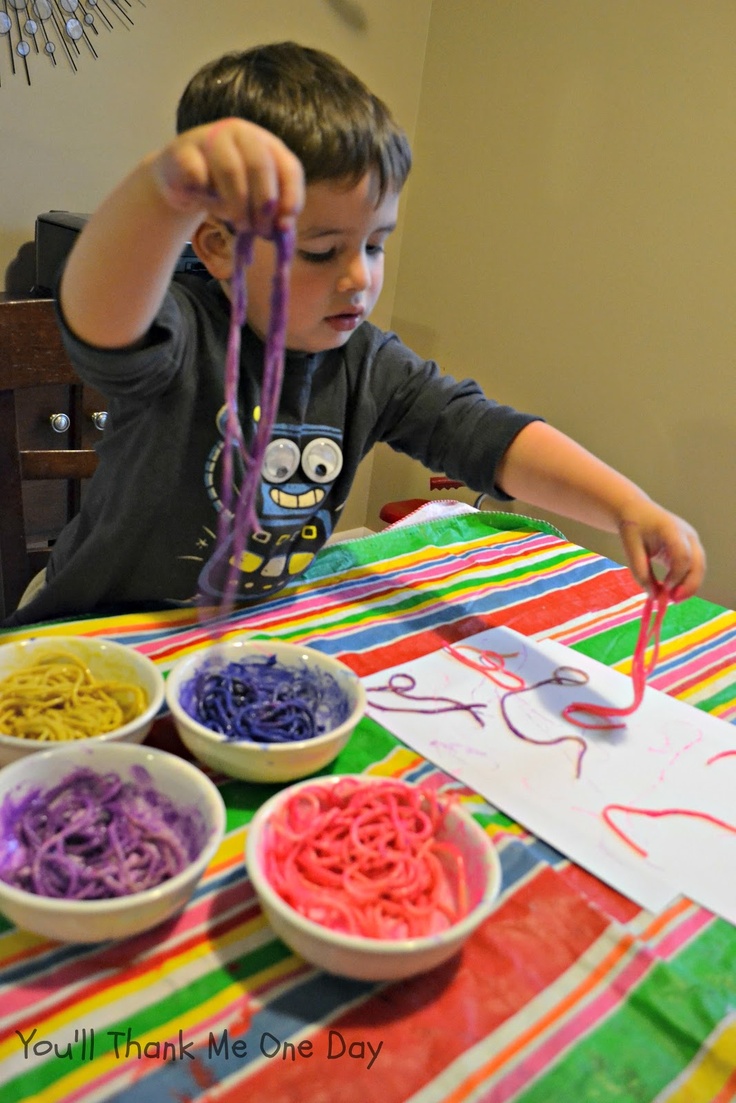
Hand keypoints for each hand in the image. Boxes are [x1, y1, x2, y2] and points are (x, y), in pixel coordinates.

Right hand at [150, 118, 304, 235]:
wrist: (180, 180)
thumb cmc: (224, 190)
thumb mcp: (253, 200)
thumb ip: (272, 212)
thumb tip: (284, 231)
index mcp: (265, 143)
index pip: (289, 166)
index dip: (291, 197)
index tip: (283, 226)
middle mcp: (240, 133)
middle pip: (259, 165)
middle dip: (263, 204)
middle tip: (259, 231)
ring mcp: (210, 137)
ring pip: (231, 170)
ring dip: (237, 206)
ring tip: (238, 225)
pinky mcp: (183, 151)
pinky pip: (199, 177)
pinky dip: (205, 197)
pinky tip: (203, 203)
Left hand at [616, 502, 704, 600]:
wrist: (637, 511)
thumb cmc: (633, 527)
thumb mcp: (630, 549)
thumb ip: (640, 572)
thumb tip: (653, 596)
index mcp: (671, 529)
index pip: (683, 555)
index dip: (677, 575)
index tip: (664, 589)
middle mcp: (687, 535)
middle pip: (698, 563)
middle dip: (689, 585)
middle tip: (672, 601)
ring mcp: (692, 542)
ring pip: (699, 568)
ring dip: (689, 586)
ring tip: (671, 600)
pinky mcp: (690, 549)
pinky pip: (694, 568)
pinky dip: (686, 582)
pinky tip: (672, 593)